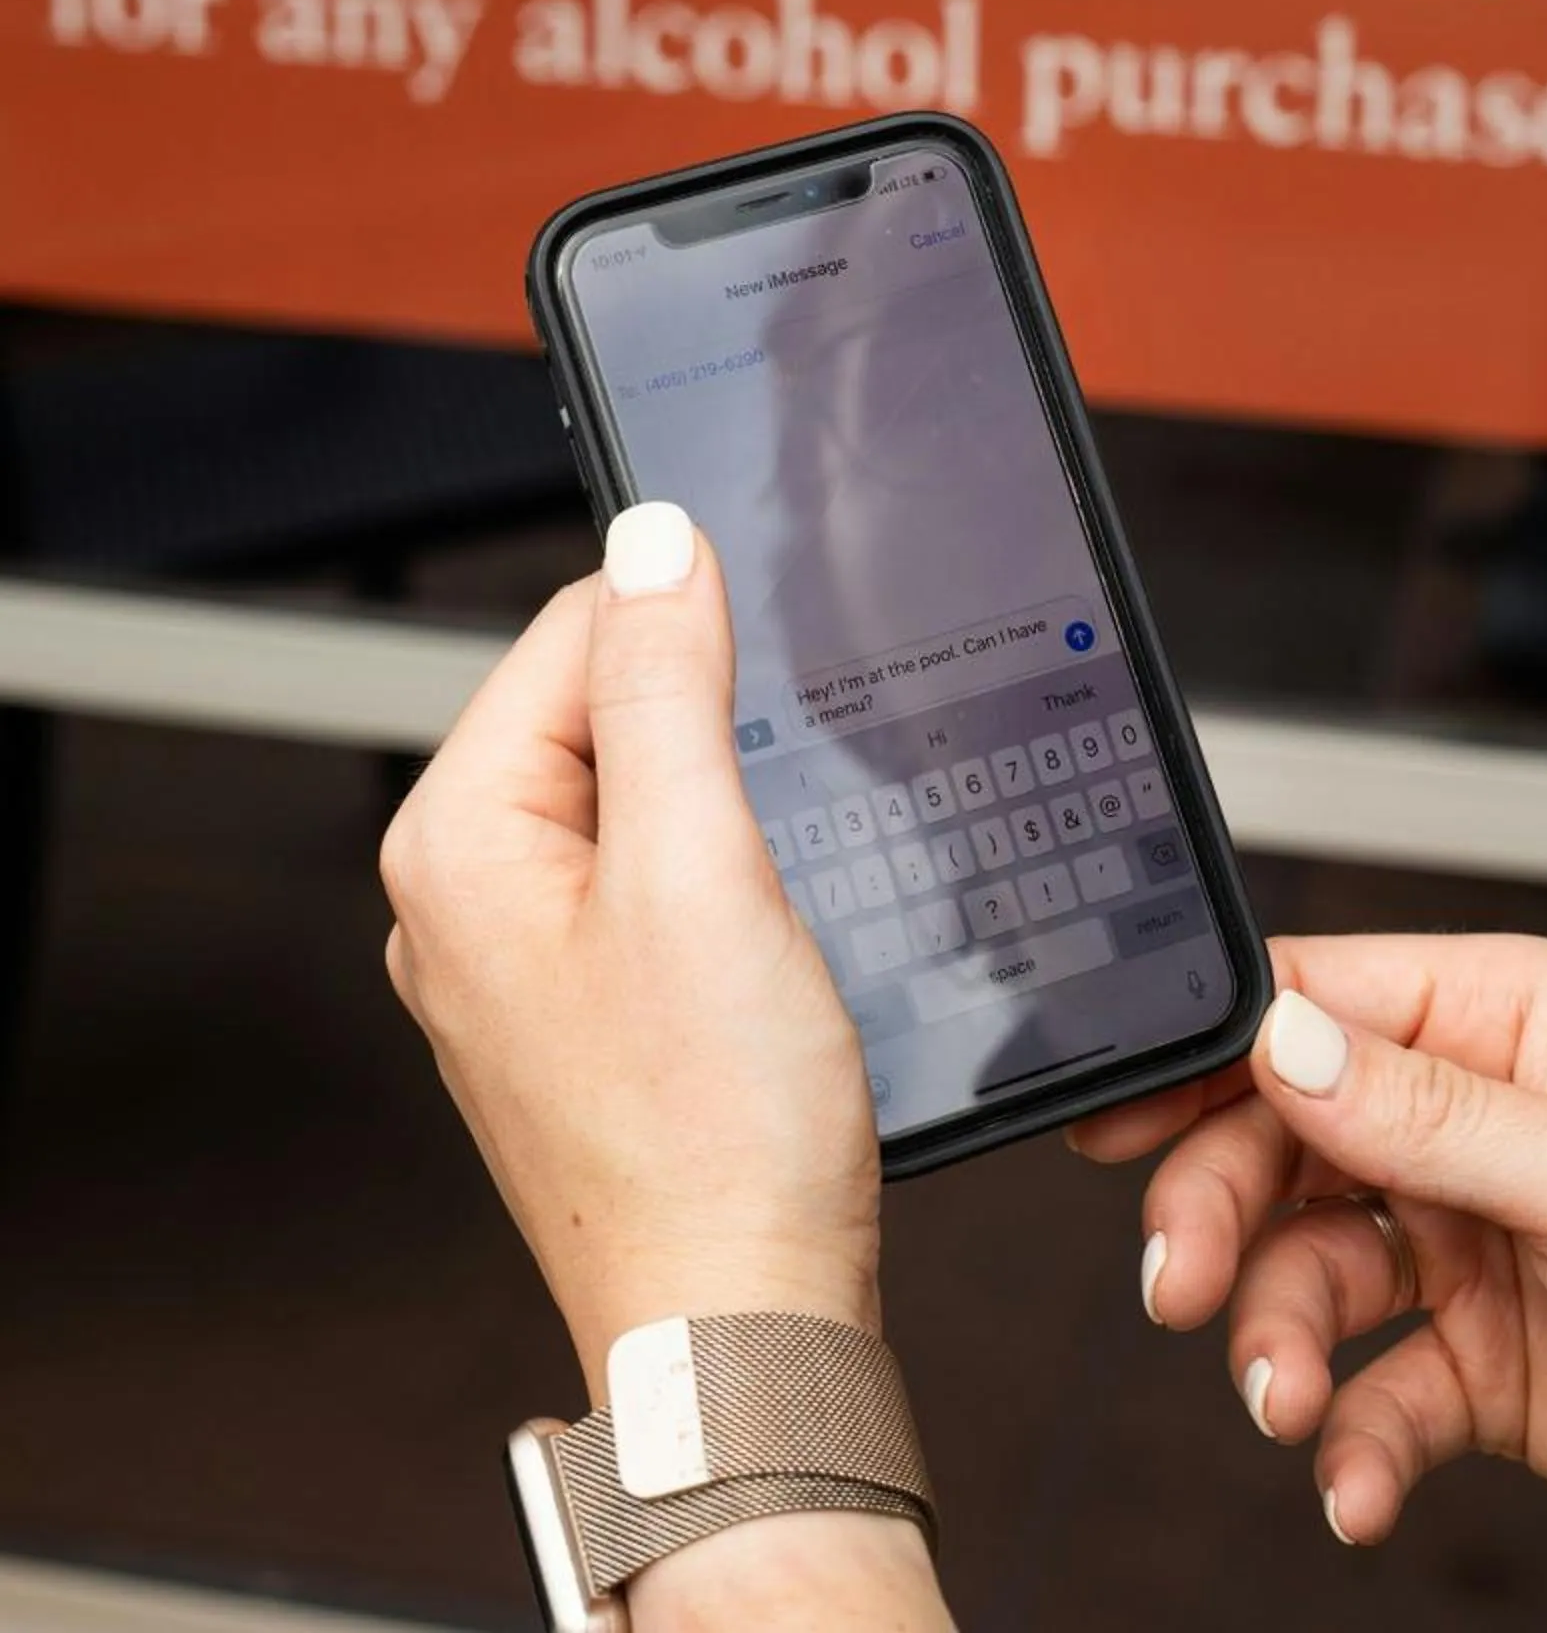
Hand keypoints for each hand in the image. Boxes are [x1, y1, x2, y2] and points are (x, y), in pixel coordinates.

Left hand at [382, 503, 881, 1395]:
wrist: (742, 1328)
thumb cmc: (716, 1130)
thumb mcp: (700, 863)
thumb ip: (665, 682)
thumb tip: (650, 537)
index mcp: (456, 840)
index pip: (573, 629)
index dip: (692, 641)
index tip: (770, 702)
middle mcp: (458, 896)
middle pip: (603, 710)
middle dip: (709, 740)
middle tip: (766, 839)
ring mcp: (513, 963)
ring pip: (638, 797)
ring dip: (721, 818)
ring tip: (761, 915)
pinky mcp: (577, 1011)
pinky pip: (648, 882)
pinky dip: (718, 887)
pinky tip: (756, 955)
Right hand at [1072, 933, 1546, 1543]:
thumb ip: (1429, 1113)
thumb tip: (1283, 1036)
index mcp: (1504, 1023)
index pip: (1320, 1001)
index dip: (1208, 1046)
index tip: (1113, 1104)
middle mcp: (1471, 1121)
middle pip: (1284, 1140)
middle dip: (1220, 1211)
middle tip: (1180, 1284)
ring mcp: (1468, 1239)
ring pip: (1309, 1269)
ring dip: (1277, 1338)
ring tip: (1287, 1401)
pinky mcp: (1478, 1358)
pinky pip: (1373, 1387)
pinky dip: (1349, 1438)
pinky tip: (1354, 1480)